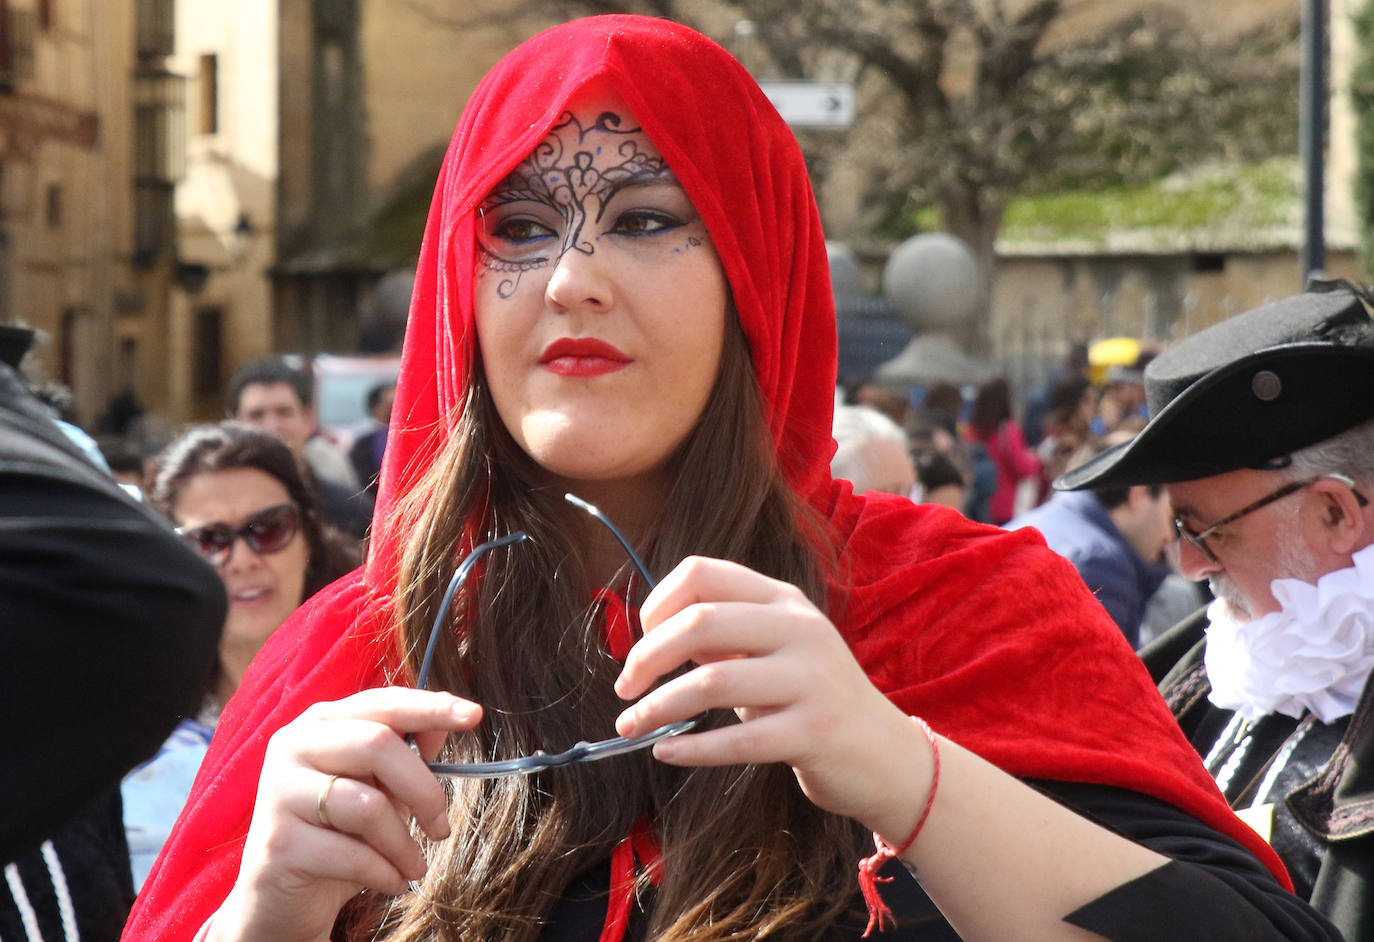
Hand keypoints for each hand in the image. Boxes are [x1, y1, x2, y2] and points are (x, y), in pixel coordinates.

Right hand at [213, 688, 480, 941]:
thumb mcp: (378, 788)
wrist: (282, 896)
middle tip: (442, 828)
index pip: (384, 703)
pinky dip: (386, 873)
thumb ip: (407, 752)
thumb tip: (446, 724)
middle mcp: (293, 745)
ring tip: (415, 866)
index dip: (432, 707)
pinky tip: (394, 882)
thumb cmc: (337, 832)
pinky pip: (352, 854)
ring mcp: (278, 792)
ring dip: (405, 844)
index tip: (474, 715)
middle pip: (377, 745)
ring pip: (368, 806)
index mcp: (321, 722)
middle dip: (424, 790)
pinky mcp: (277, 842)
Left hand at [613, 556, 930, 842]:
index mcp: (782, 599)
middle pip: (701, 621)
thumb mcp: (774, 650)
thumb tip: (652, 635)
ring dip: (657, 707)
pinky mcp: (815, 732)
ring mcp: (811, 679)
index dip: (656, 604)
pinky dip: (691, 749)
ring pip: (712, 682)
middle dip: (647, 656)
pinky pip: (738, 740)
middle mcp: (799, 628)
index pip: (702, 572)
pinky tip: (666, 753)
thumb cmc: (812, 698)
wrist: (885, 754)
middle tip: (624, 689)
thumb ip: (723, 634)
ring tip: (630, 727)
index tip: (638, 643)